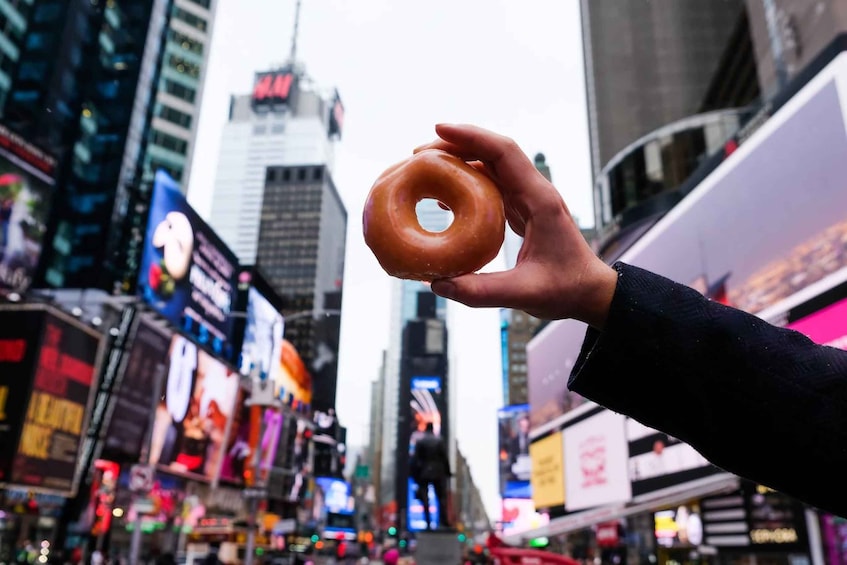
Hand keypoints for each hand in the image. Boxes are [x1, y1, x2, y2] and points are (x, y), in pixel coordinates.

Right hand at [415, 123, 616, 328]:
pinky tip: (444, 195)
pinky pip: (491, 186)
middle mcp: (534, 192)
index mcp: (540, 200)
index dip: (471, 137)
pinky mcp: (523, 210)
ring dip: (459, 161)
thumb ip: (481, 291)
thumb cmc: (566, 290)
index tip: (438, 128)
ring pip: (491, 167)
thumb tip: (437, 285)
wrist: (591, 293)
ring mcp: (529, 199)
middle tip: (418, 154)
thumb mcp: (524, 294)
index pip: (503, 153)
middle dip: (456, 145)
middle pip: (492, 153)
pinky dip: (466, 182)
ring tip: (424, 168)